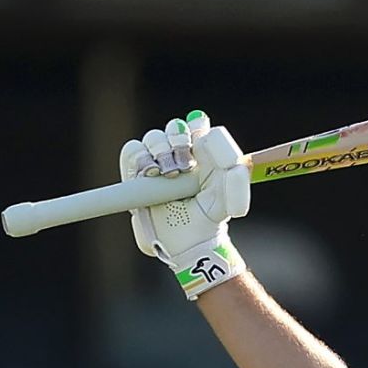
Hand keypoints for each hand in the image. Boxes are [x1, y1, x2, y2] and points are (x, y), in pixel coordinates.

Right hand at [119, 110, 250, 298]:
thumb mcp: (229, 201)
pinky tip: (150, 175)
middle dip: (177, 141)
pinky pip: (132, 150)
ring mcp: (157, 162)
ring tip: (167, 175)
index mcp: (202, 154)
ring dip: (159, 151)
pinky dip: (139, 157)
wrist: (182, 242)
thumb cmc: (208, 221)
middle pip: (173, 127)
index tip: (197, 146)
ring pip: (152, 137)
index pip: (197, 125)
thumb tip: (230, 158)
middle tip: (183, 166)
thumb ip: (235, 180)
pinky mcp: (136, 172)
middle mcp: (179, 154)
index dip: (195, 128)